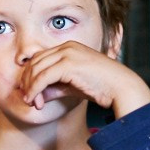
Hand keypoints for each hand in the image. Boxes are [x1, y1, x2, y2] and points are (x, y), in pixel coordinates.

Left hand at [18, 41, 149, 117]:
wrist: (121, 88)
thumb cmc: (101, 88)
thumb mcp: (72, 86)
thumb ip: (55, 87)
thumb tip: (36, 96)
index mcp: (69, 47)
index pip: (40, 58)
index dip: (31, 76)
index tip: (30, 94)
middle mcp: (67, 47)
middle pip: (35, 62)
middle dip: (28, 82)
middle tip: (29, 100)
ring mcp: (68, 53)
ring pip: (37, 69)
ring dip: (31, 88)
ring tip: (32, 103)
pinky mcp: (69, 64)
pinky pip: (43, 77)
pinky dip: (35, 90)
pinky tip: (36, 101)